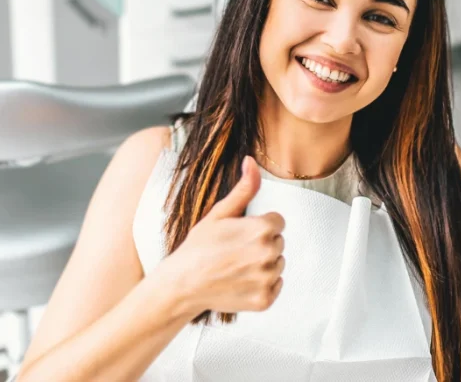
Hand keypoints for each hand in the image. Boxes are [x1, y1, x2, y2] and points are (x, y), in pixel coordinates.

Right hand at [162, 156, 284, 316]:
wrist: (182, 285)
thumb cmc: (198, 248)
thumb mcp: (219, 213)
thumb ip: (244, 189)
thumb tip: (251, 161)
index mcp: (262, 229)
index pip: (277, 222)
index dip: (257, 226)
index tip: (239, 234)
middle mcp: (269, 254)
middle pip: (278, 242)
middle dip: (261, 244)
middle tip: (234, 251)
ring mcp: (267, 279)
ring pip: (278, 264)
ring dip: (262, 265)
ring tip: (236, 267)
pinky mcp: (265, 300)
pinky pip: (276, 286)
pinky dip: (262, 286)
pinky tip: (240, 282)